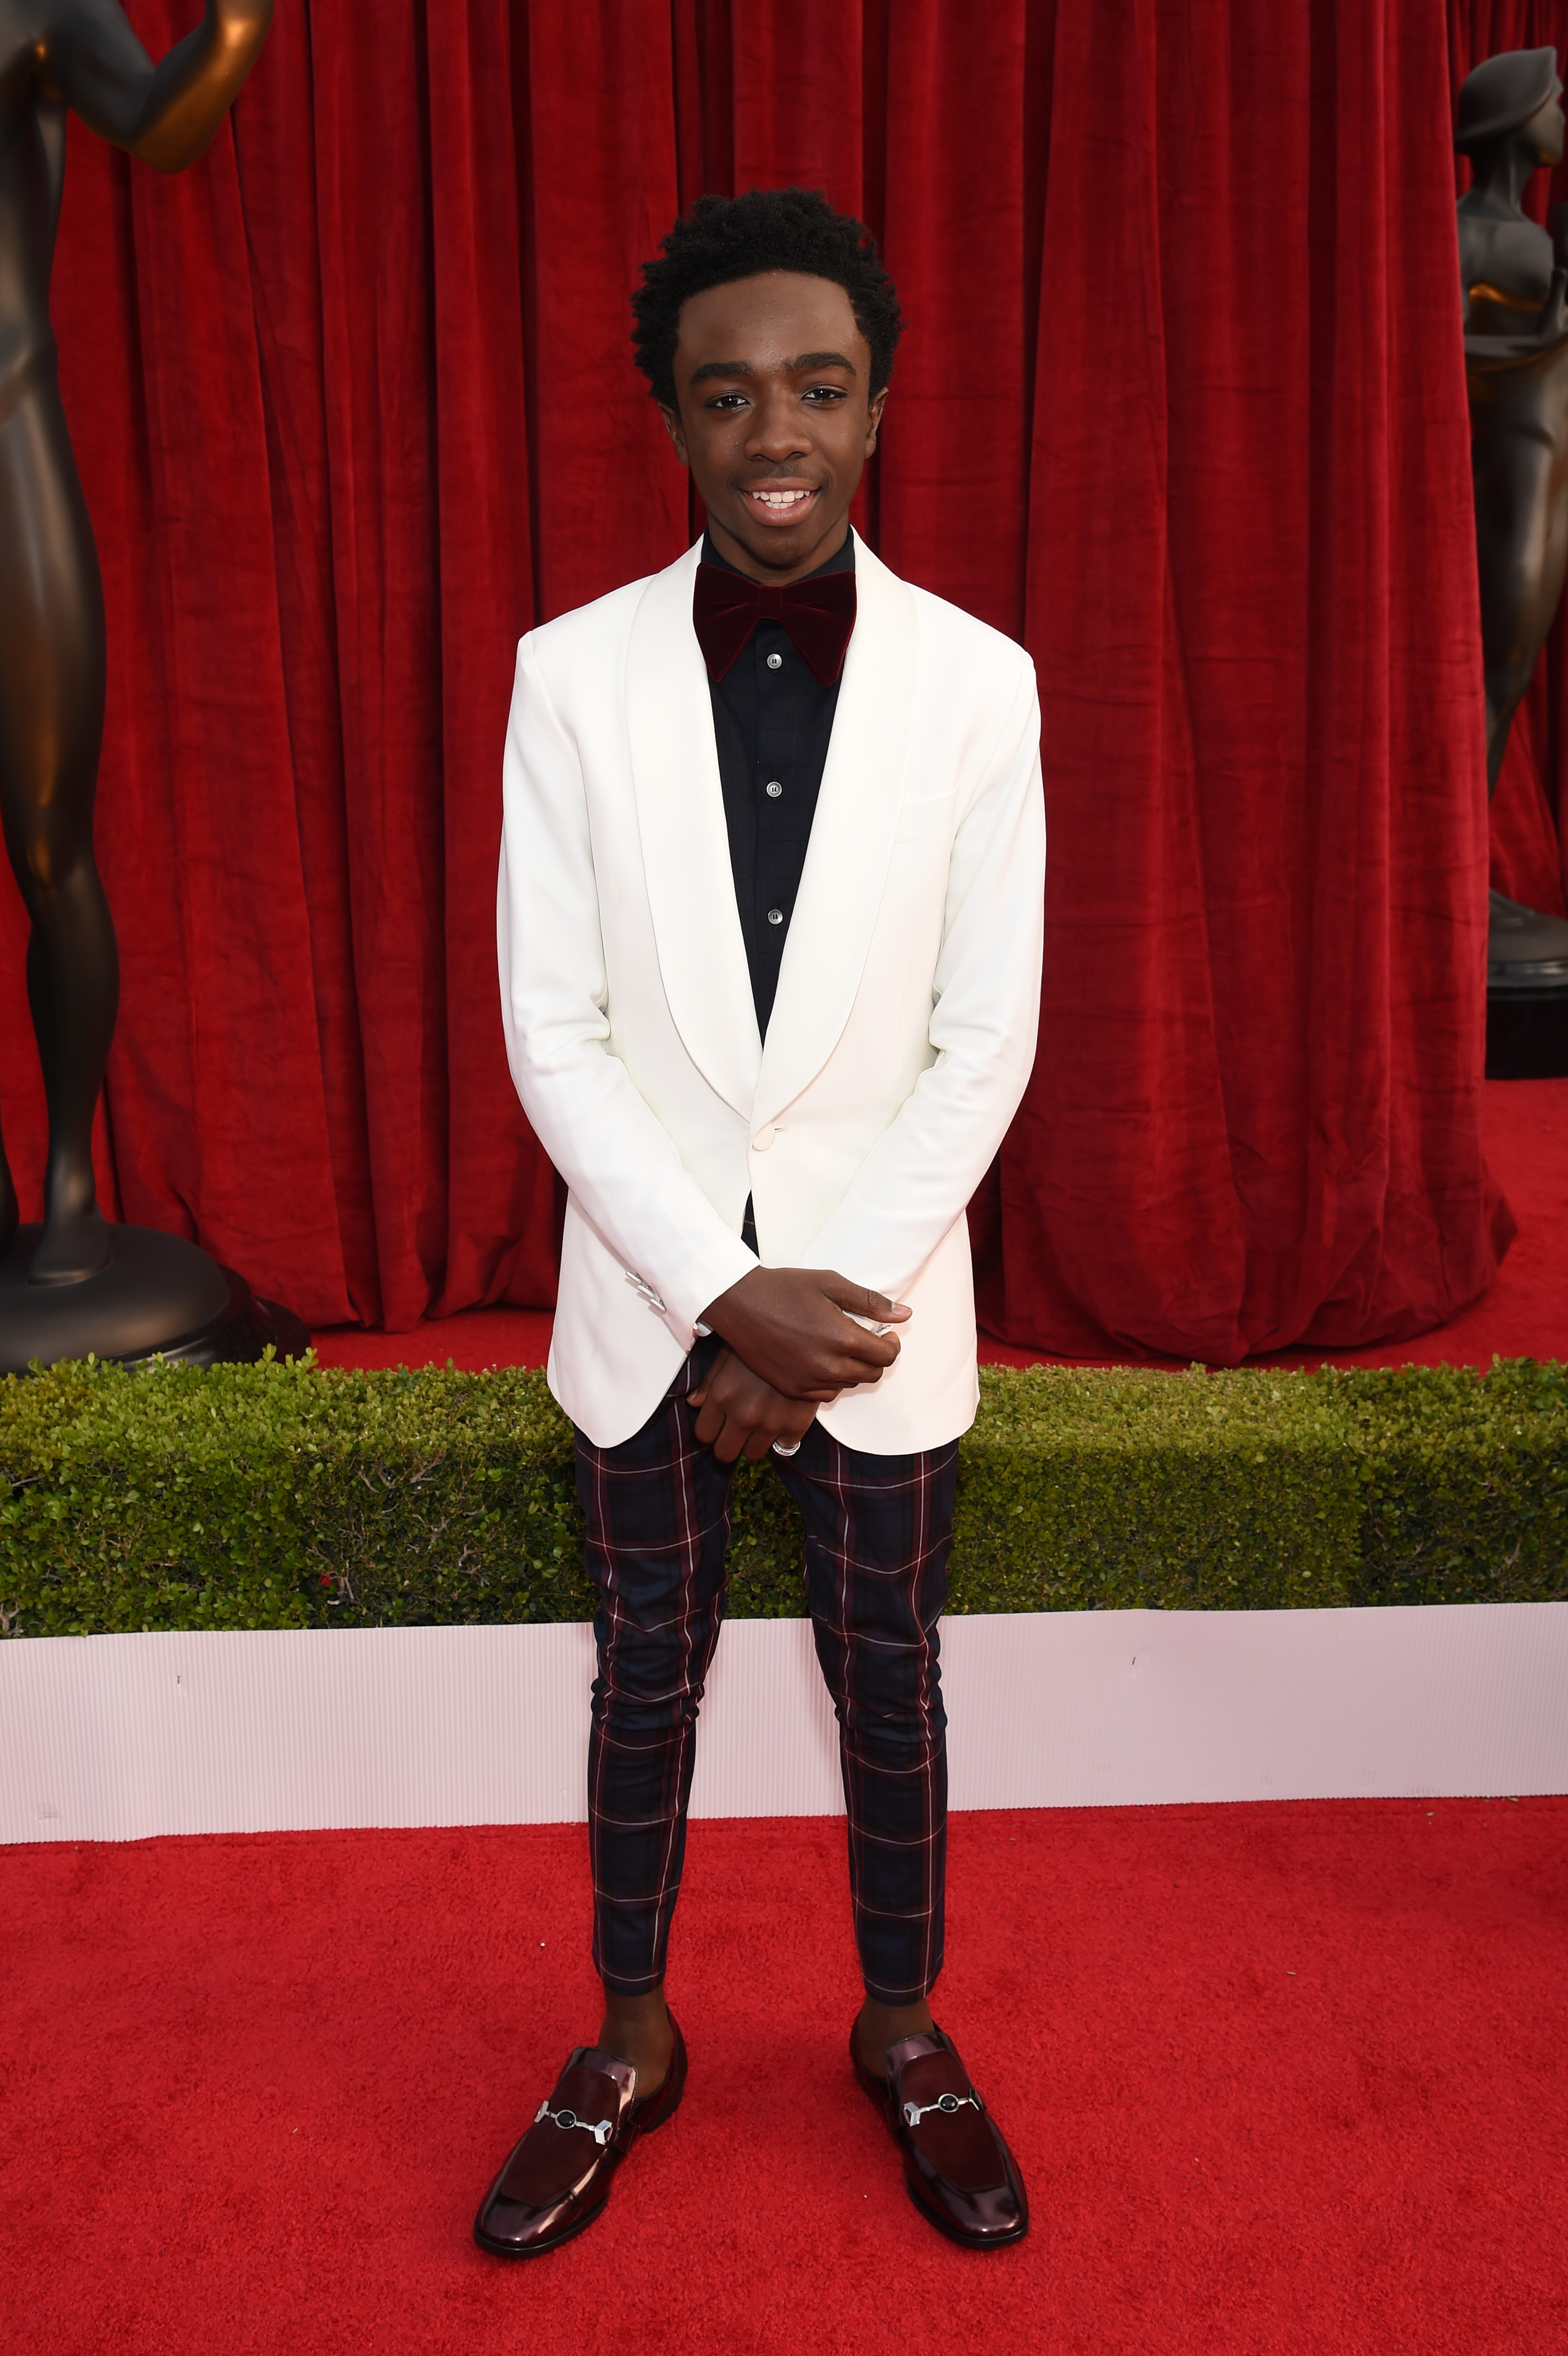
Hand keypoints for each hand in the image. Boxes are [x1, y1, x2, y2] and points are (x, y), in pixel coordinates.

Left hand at [687, 1348, 818, 1462]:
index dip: (710, 1430)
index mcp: (721, 1396)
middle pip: (724, 1453)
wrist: (807, 1340)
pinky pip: (783, 1448)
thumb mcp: (729, 1353)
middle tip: (737, 1431)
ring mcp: (770, 1424)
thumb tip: (694, 1402)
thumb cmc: (764, 1341)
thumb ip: (709, 1381)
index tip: (718, 1425)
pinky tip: (783, 1418)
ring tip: (761, 1422)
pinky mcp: (796, 1427)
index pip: (704, 1435)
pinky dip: (783, 1437)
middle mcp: (743, 1415)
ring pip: (753, 1454)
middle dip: (728, 1443)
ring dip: (755, 1442)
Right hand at [697, 1266, 909, 1400]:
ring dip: (853, 1368)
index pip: (886, 1356)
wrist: (739, 1303)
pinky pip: (825, 1394)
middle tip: (864, 1339)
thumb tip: (905, 1315)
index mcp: (842, 1338)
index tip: (884, 1334)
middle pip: (872, 1374)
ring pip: (849, 1384)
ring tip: (839, 1346)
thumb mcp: (831, 1284)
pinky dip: (830, 1380)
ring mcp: (809, 1381)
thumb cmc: (784, 1289)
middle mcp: (828, 1366)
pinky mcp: (792, 1388)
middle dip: (875, 1357)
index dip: (891, 1344)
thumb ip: (870, 1302)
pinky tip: (820, 1359)